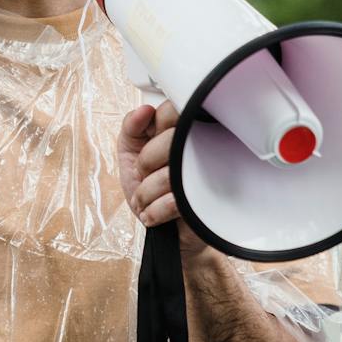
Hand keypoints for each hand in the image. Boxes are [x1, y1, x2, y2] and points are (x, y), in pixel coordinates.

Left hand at [118, 100, 208, 255]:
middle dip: (144, 164)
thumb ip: (132, 127)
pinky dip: (155, 211)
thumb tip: (143, 111)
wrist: (168, 231)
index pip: (171, 110)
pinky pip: (174, 200)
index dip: (151, 129)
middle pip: (168, 141)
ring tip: (148, 200)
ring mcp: (210, 174)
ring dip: (146, 193)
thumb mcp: (131, 152)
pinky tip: (155, 213)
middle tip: (143, 175)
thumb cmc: (152, 188)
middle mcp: (203, 147)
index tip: (145, 144)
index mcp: (184, 131)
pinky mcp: (208, 200)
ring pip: (169, 174)